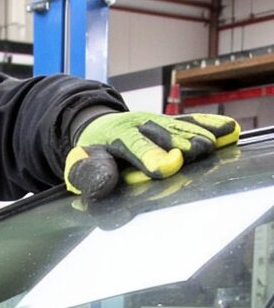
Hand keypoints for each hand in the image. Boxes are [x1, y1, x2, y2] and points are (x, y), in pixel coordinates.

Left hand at [64, 111, 239, 199]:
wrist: (96, 127)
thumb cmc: (90, 155)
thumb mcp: (79, 164)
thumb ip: (88, 174)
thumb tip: (103, 185)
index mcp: (113, 137)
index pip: (133, 146)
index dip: (150, 155)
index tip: (167, 166)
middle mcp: (138, 125)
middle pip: (162, 133)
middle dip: (179, 142)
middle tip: (196, 151)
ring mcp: (157, 123)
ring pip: (180, 127)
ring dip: (198, 134)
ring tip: (214, 143)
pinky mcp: (171, 123)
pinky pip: (191, 122)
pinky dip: (209, 125)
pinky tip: (228, 131)